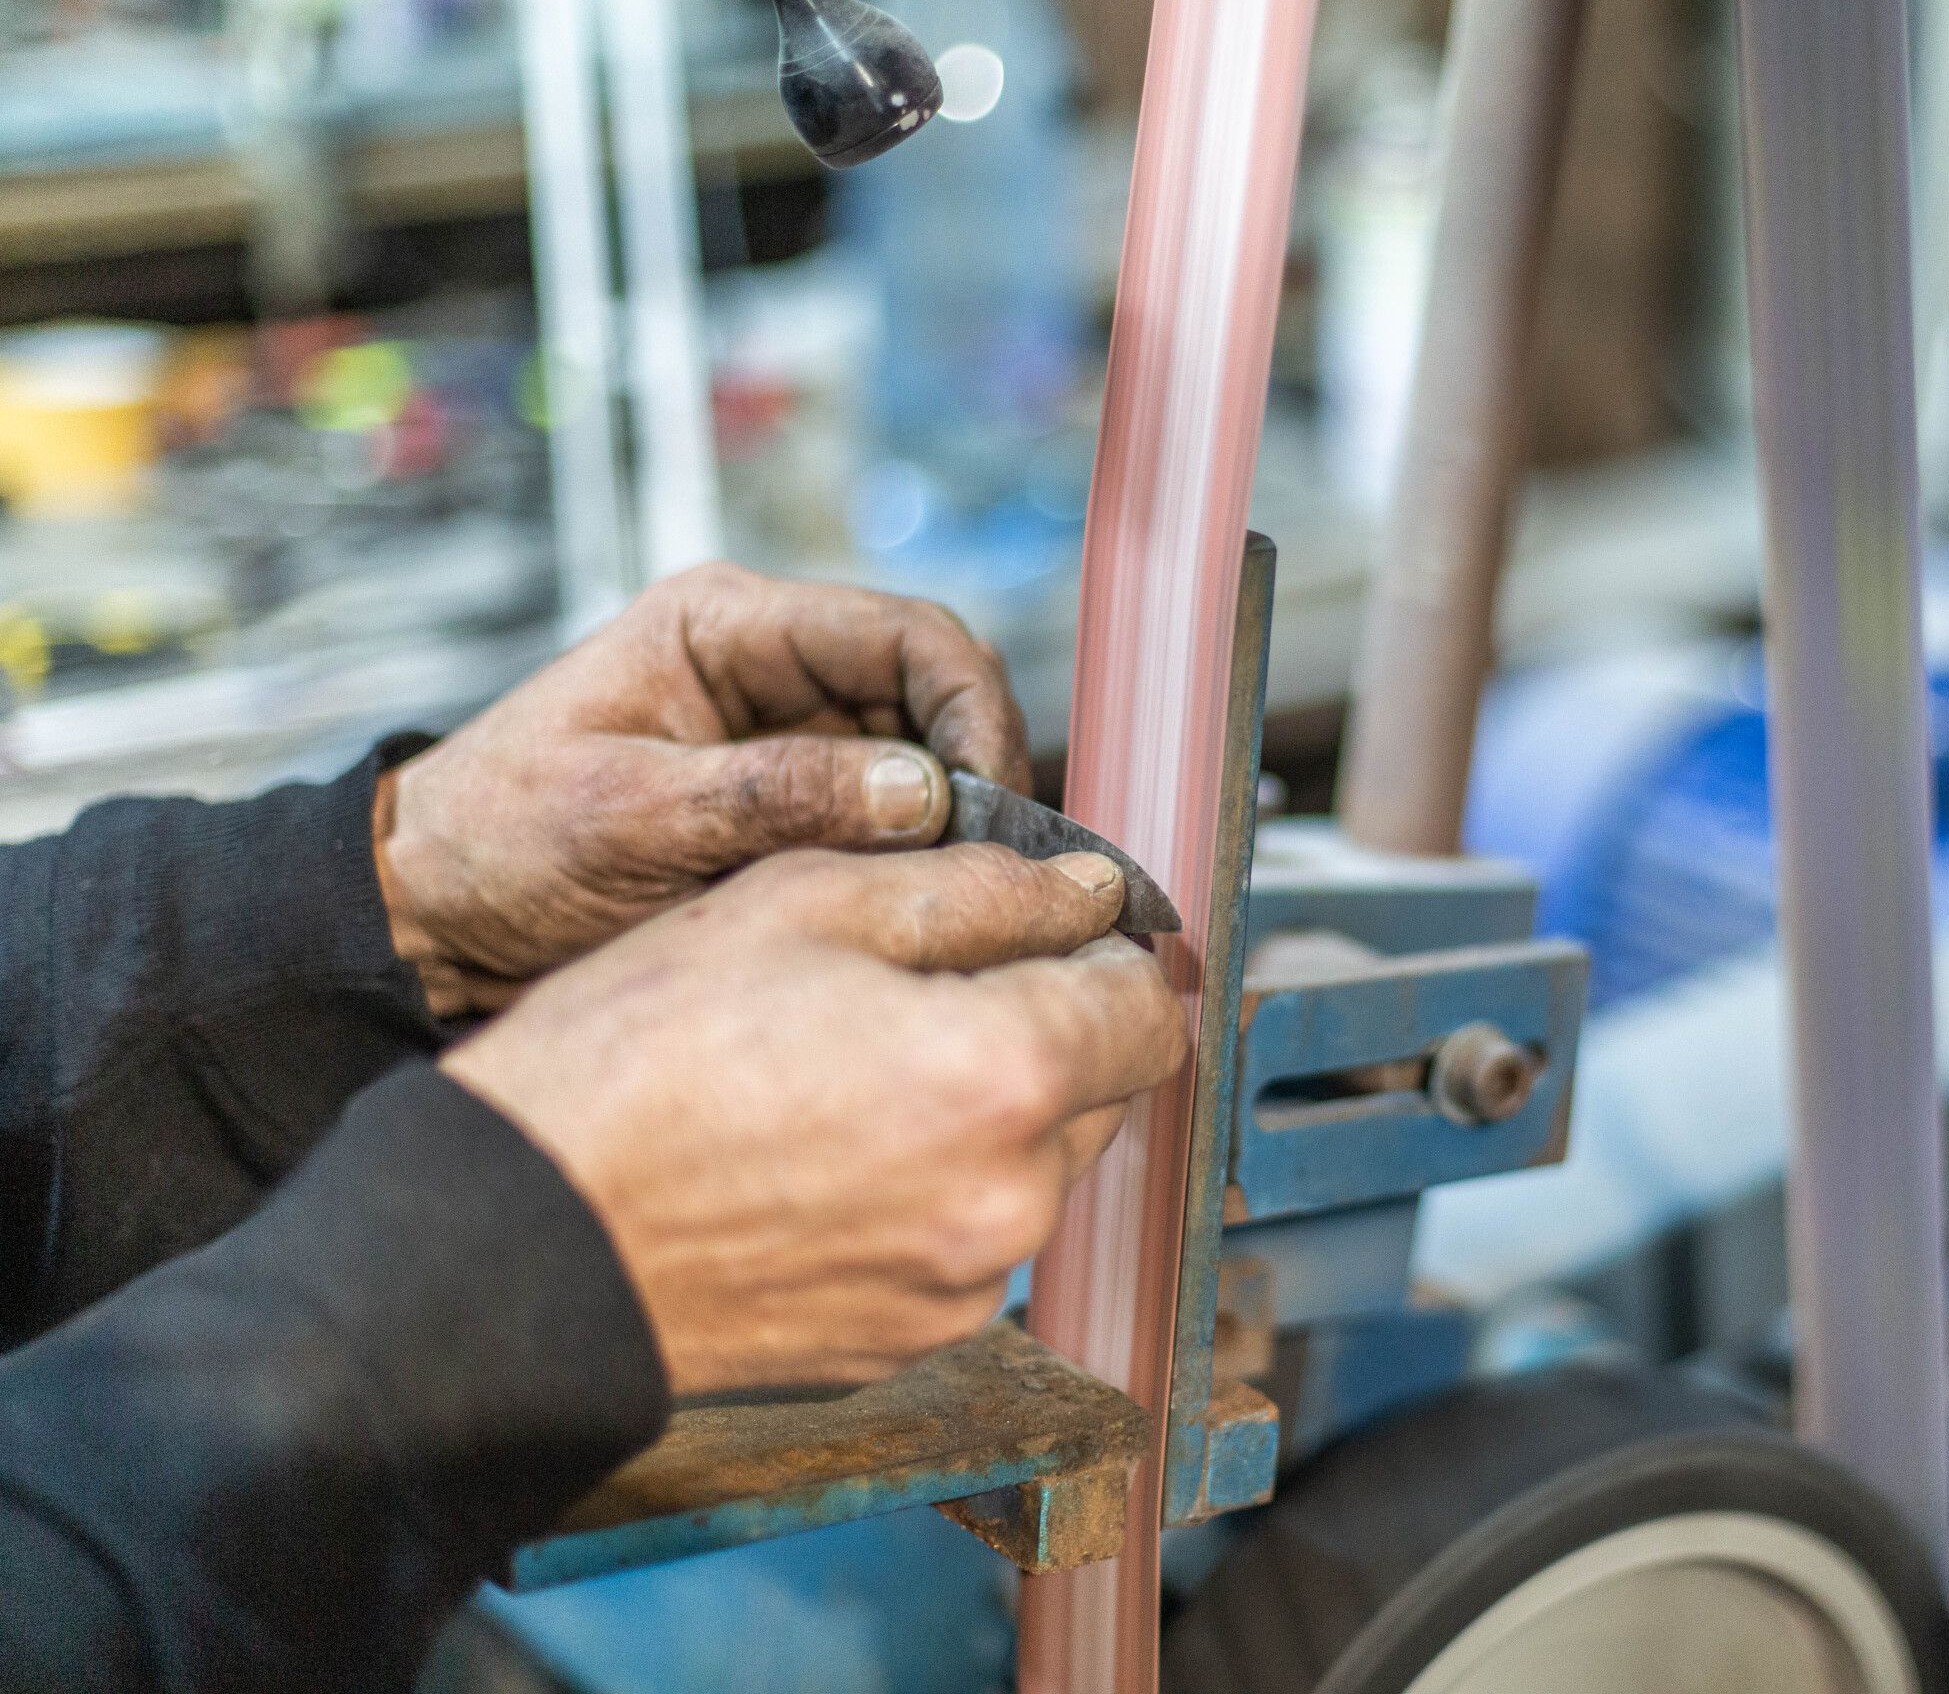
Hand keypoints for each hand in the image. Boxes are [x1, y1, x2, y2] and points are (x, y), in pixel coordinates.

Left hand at [375, 563, 1029, 1014]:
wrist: (433, 911)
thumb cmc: (498, 843)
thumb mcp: (628, 818)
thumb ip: (775, 795)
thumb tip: (925, 792)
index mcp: (727, 625)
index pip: (905, 632)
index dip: (968, 708)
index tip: (986, 800)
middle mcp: (773, 667)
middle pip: (936, 690)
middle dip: (979, 768)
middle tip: (999, 862)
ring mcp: (790, 736)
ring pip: (929, 757)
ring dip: (957, 821)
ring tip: (969, 893)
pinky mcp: (794, 805)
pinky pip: (892, 820)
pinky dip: (921, 860)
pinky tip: (928, 906)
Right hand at [441, 842, 1188, 1395]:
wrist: (519, 1243)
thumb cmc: (633, 1064)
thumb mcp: (801, 904)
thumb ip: (974, 889)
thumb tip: (1085, 890)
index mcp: (1004, 1075)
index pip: (1147, 1005)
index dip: (1101, 951)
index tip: (1044, 929)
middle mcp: (1008, 1198)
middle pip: (1096, 1089)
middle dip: (1036, 1028)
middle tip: (906, 991)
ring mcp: (961, 1286)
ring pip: (1030, 1169)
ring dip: (977, 1113)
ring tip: (840, 1074)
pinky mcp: (907, 1341)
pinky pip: (962, 1243)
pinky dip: (922, 1192)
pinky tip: (818, 1156)